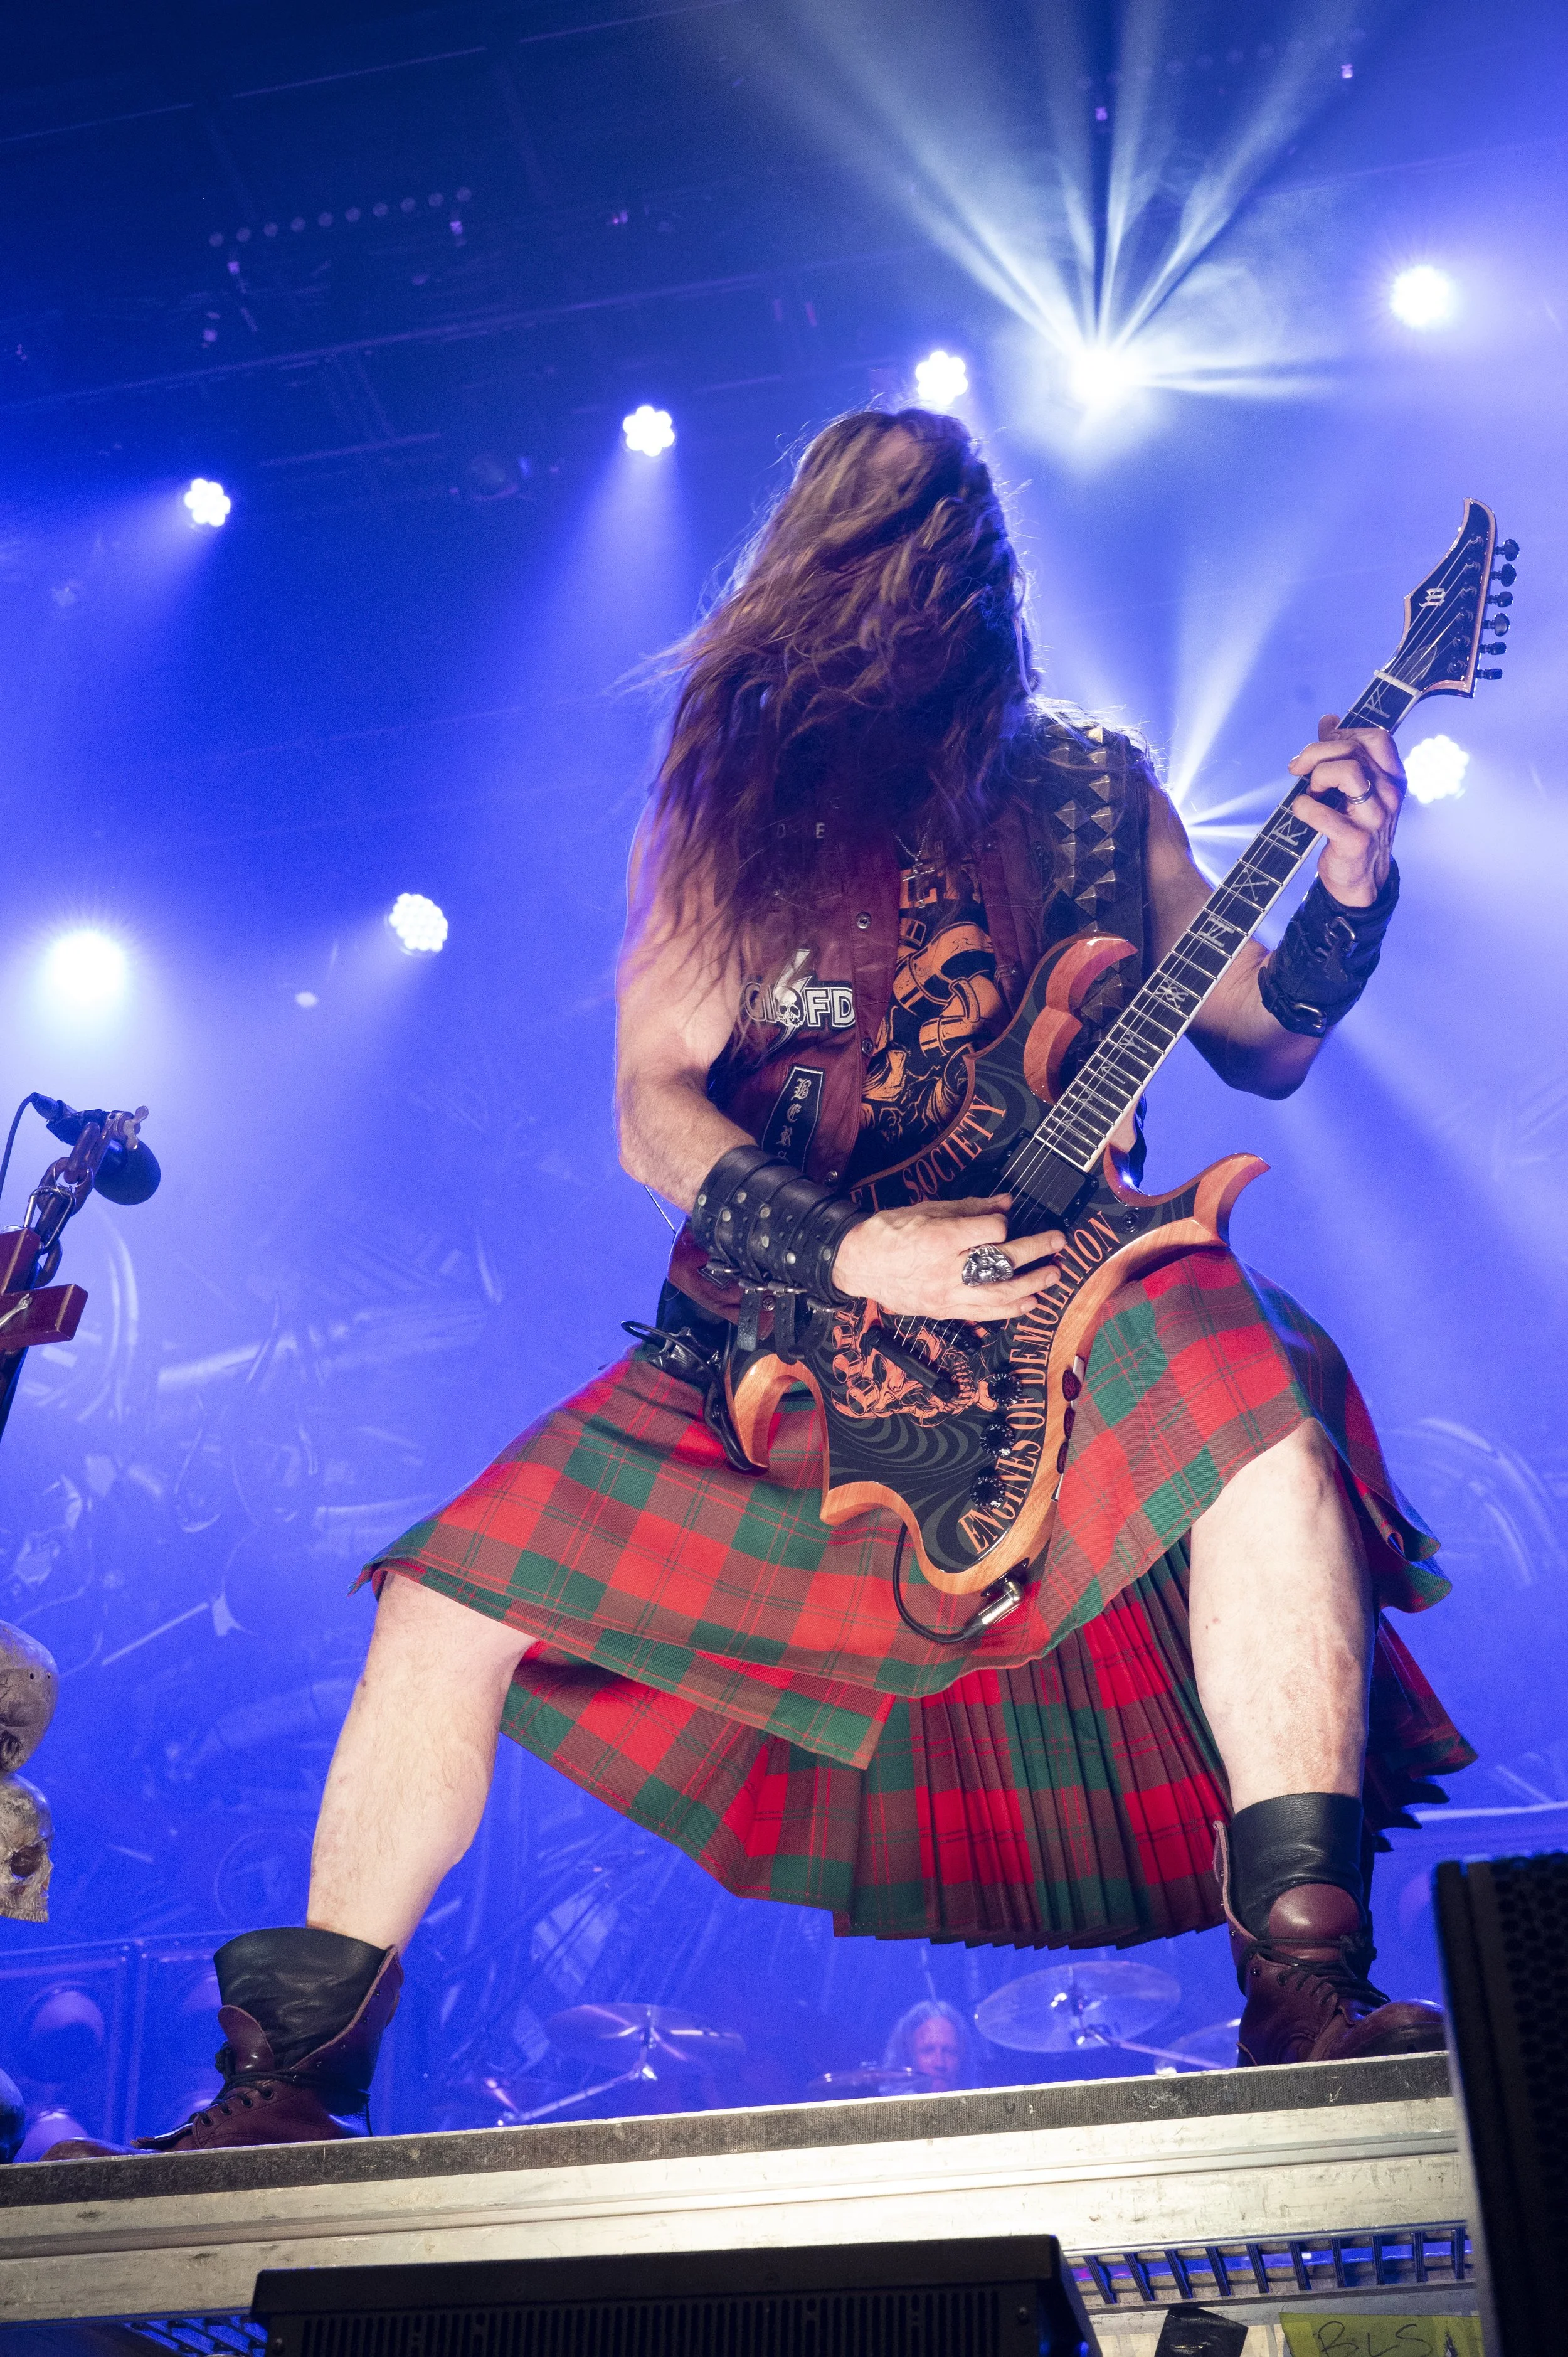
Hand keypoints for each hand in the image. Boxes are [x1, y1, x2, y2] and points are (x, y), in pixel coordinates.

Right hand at [831, 1195, 1064, 1321]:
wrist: (857, 1264)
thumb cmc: (888, 1233)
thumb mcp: (927, 1209)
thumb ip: (969, 1208)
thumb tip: (1005, 1204)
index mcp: (939, 1238)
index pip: (990, 1231)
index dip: (1002, 1223)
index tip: (1003, 1220)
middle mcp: (946, 1269)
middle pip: (1002, 1262)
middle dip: (1035, 1251)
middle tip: (1057, 1242)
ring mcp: (946, 1294)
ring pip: (999, 1294)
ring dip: (1032, 1284)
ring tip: (1053, 1275)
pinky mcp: (944, 1311)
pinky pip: (983, 1313)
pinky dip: (1010, 1310)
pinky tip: (1029, 1303)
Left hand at [1286, 713, 1403, 905]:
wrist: (1359, 880)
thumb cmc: (1352, 828)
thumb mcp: (1351, 789)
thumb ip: (1341, 754)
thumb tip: (1329, 720)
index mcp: (1391, 778)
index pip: (1376, 737)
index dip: (1343, 736)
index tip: (1319, 751)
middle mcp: (1389, 794)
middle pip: (1354, 750)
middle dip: (1316, 753)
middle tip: (1299, 770)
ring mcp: (1375, 818)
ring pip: (1348, 772)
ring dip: (1317, 777)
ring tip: (1311, 793)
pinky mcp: (1355, 841)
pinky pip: (1323, 813)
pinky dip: (1304, 807)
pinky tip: (1302, 811)